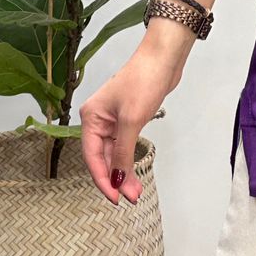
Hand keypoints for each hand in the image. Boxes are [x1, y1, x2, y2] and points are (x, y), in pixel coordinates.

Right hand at [79, 40, 185, 204]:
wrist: (164, 57)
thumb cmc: (144, 79)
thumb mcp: (132, 120)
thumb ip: (122, 153)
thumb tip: (117, 180)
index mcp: (91, 117)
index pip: (92, 157)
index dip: (103, 180)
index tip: (115, 197)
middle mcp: (98, 119)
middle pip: (103, 157)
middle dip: (115, 179)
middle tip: (129, 197)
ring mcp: (113, 118)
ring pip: (114, 153)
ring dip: (123, 172)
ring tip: (135, 191)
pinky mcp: (128, 117)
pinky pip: (124, 145)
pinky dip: (129, 159)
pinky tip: (133, 172)